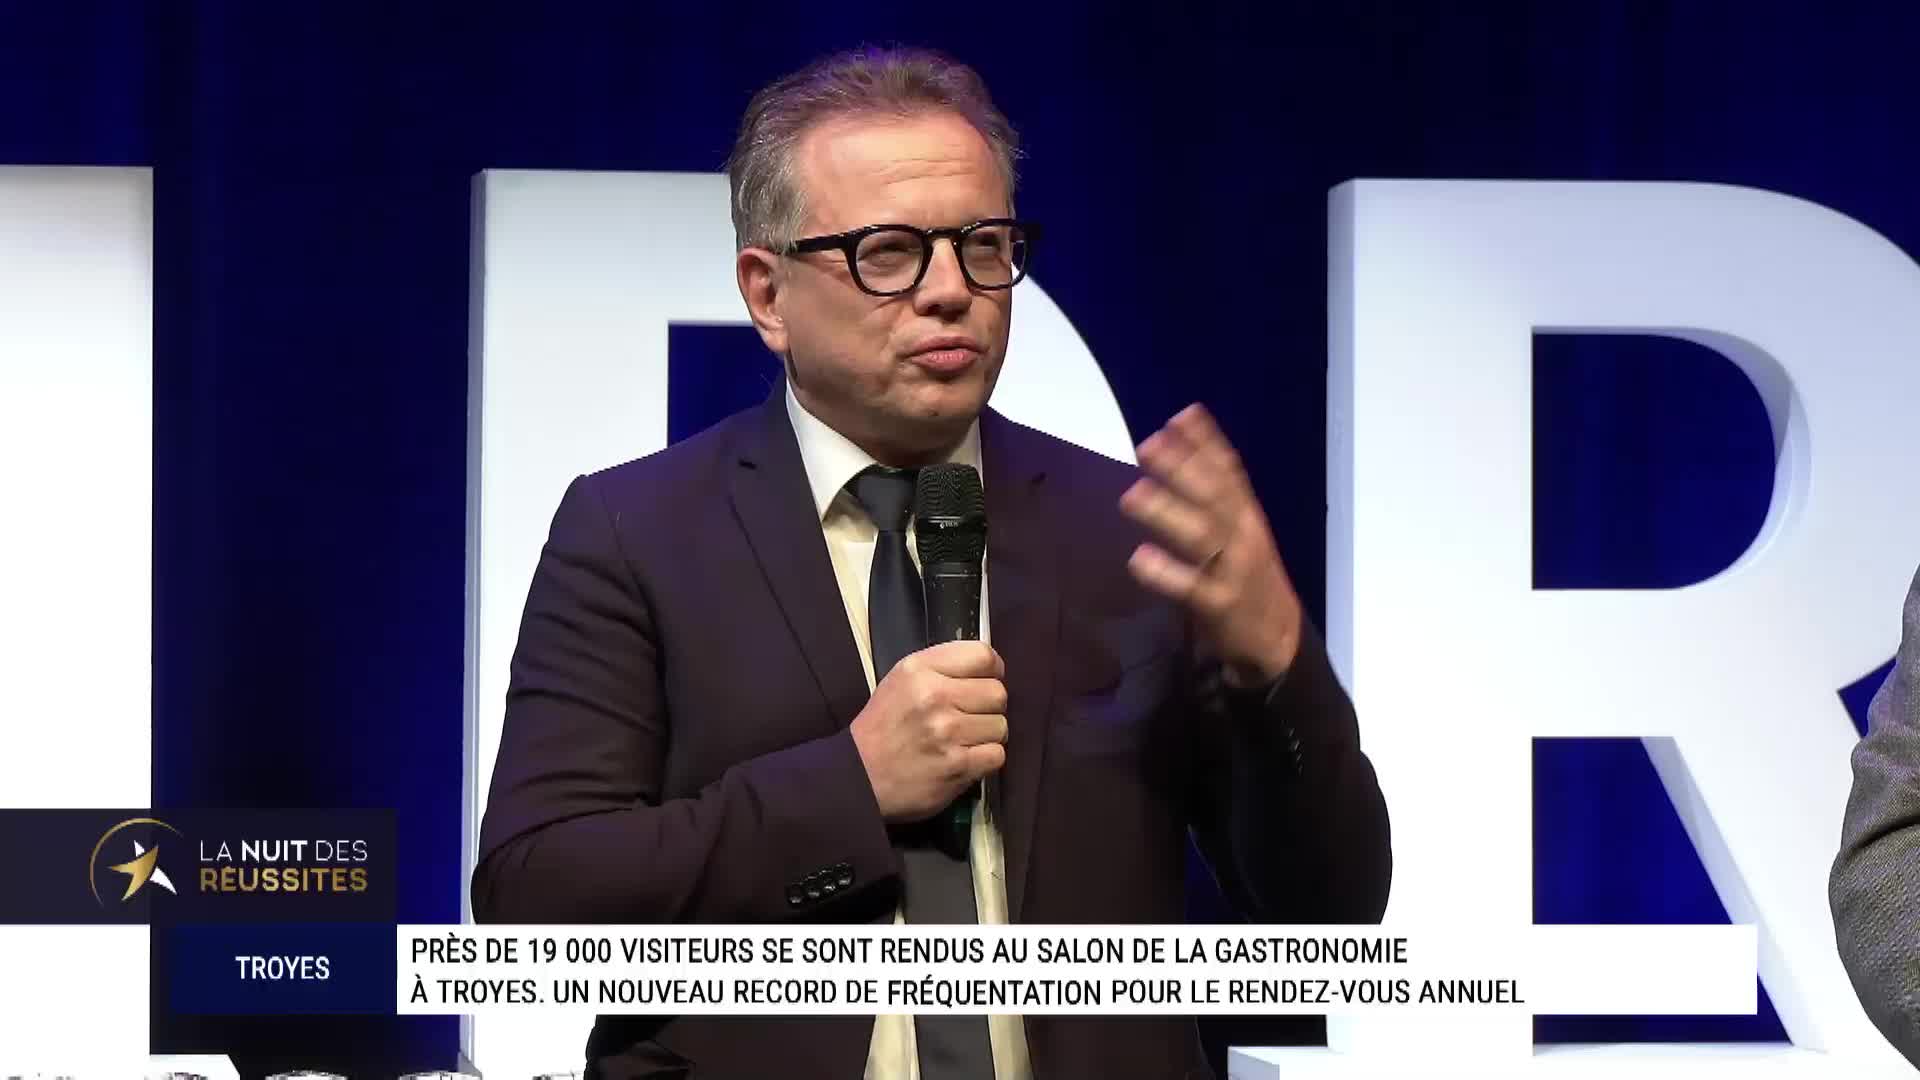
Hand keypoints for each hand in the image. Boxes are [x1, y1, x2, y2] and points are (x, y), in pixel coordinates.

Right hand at [850, 640, 1008, 822]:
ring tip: (963, 741)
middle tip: (971, 717)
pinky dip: (986, 760)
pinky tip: (965, 758)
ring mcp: (947, 732)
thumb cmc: (883, 727)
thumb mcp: (900, 681)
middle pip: (998, 693)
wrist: (859, 776)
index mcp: (920, 670)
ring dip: (987, 735)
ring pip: (1000, 726)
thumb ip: (941, 668)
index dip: (993, 670)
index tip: (986, 682)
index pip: (983, 655)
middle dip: (989, 707)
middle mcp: (935, 696)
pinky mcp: (956, 766)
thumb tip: (989, 668)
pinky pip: (997, 754)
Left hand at [1119, 403, 1303, 684]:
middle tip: (1147, 445)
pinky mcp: (1220, 605)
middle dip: (1183, 469)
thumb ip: (1218, 494)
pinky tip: (1139, 558)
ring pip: (1202, 537)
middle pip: (1214, 498)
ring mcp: (1234, 570)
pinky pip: (1192, 587)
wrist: (1278, 638)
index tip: (1180, 415)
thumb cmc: (1248, 575)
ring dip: (1168, 513)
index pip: (1229, 473)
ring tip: (1133, 493)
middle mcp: (1244, 536)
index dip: (1207, 443)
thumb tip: (1186, 448)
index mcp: (1248, 516)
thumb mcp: (1242, 530)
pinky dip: (1166, 573)